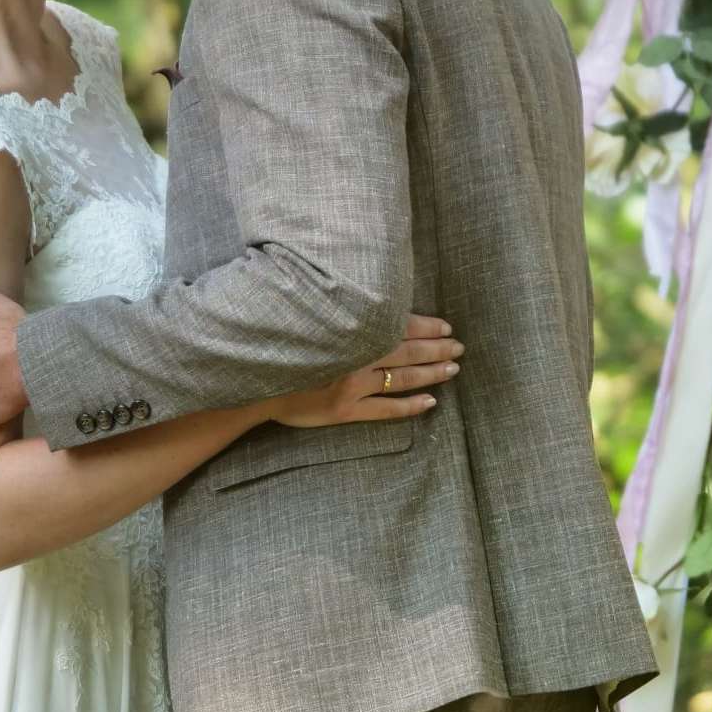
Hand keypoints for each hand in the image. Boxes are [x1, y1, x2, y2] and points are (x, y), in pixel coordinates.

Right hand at [271, 315, 463, 427]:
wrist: (253, 381)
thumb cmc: (280, 342)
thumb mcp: (309, 317)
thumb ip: (339, 312)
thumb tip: (372, 300)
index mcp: (348, 331)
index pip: (397, 325)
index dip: (425, 326)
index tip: (446, 326)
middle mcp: (354, 357)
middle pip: (405, 351)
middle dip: (436, 349)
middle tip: (459, 347)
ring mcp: (351, 386)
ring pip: (401, 379)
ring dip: (430, 373)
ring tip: (453, 369)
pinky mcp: (344, 410)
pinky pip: (385, 410)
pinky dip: (410, 406)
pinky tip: (430, 402)